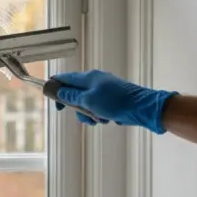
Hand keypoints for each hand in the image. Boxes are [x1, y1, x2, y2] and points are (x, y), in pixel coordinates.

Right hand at [52, 70, 176, 133]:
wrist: (142, 108)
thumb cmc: (116, 102)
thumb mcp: (89, 100)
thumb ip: (72, 95)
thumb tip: (59, 90)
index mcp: (88, 77)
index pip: (64, 78)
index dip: (55, 88)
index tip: (54, 101)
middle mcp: (95, 81)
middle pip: (74, 92)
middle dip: (75, 106)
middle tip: (81, 113)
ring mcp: (103, 89)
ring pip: (85, 102)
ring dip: (87, 113)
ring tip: (97, 119)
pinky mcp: (110, 99)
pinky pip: (96, 106)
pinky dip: (97, 114)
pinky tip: (105, 119)